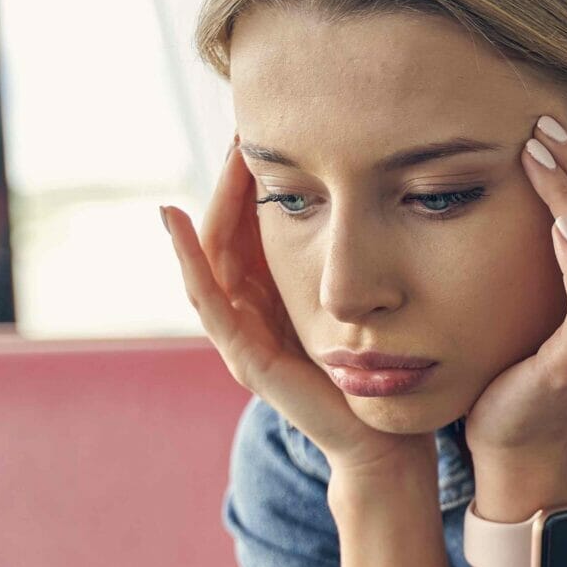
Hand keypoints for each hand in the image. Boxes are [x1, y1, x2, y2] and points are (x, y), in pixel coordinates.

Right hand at [162, 136, 438, 481]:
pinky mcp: (248, 361)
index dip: (252, 179)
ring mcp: (242, 338)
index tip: (266, 129)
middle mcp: (251, 313)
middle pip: (224, 233)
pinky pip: (210, 304)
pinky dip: (188, 261)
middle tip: (242, 127)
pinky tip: (177, 220)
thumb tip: (378, 189)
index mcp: (276, 296)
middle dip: (231, 181)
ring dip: (212, 204)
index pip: (251, 225)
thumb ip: (354, 257)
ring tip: (225, 157)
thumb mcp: (368, 297)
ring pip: (210, 259)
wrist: (389, 439)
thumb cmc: (385, 371)